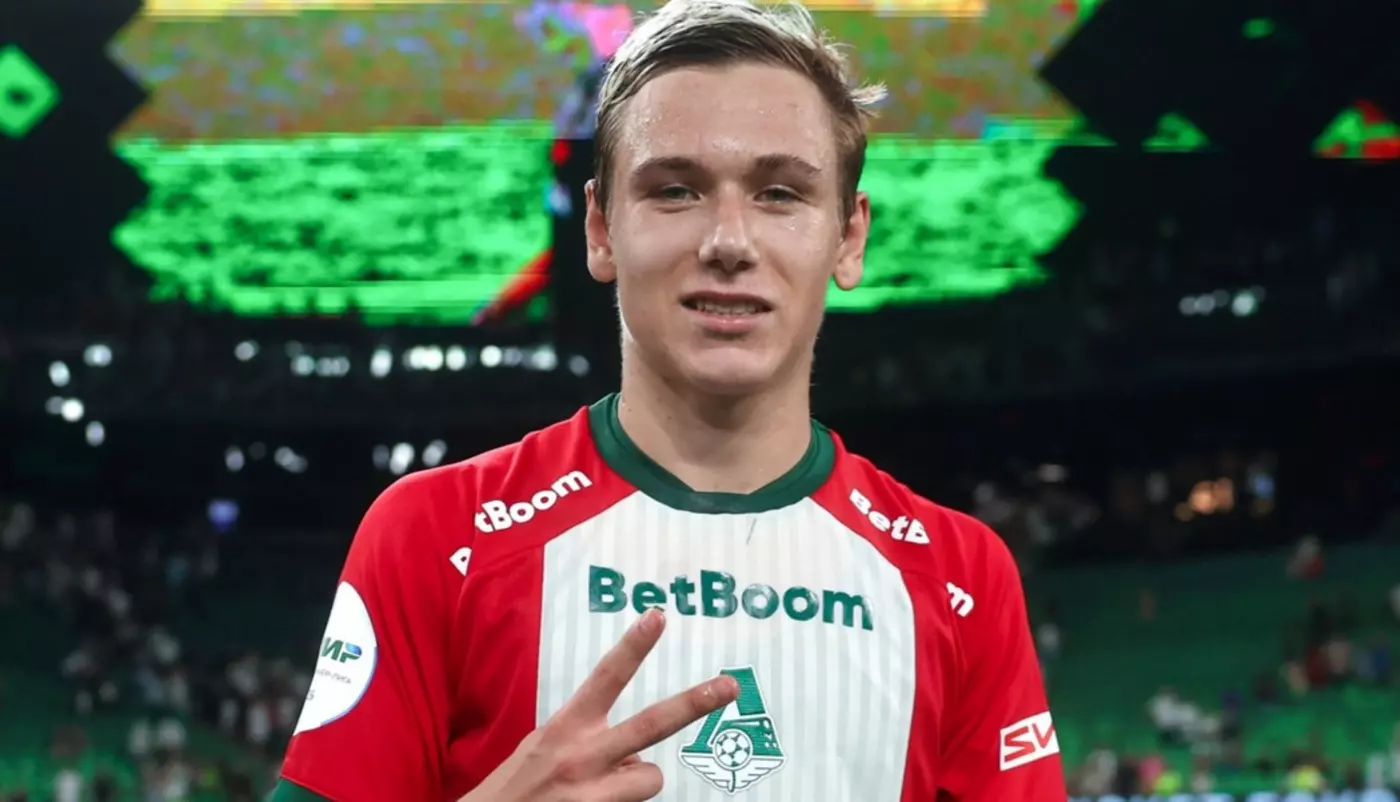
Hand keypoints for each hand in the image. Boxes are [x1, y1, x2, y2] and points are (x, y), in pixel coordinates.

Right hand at [461, 609, 737, 801]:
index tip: (659, 615)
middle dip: (695, 702)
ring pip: (651, 775)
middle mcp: (581, 756)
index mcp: (563, 729)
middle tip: (730, 685)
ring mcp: (591, 793)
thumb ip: (583, 739)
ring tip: (604, 791)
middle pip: (651, 723)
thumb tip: (633, 749)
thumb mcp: (540, 751)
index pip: (605, 678)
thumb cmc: (513, 789)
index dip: (634, 646)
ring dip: (636, 781)